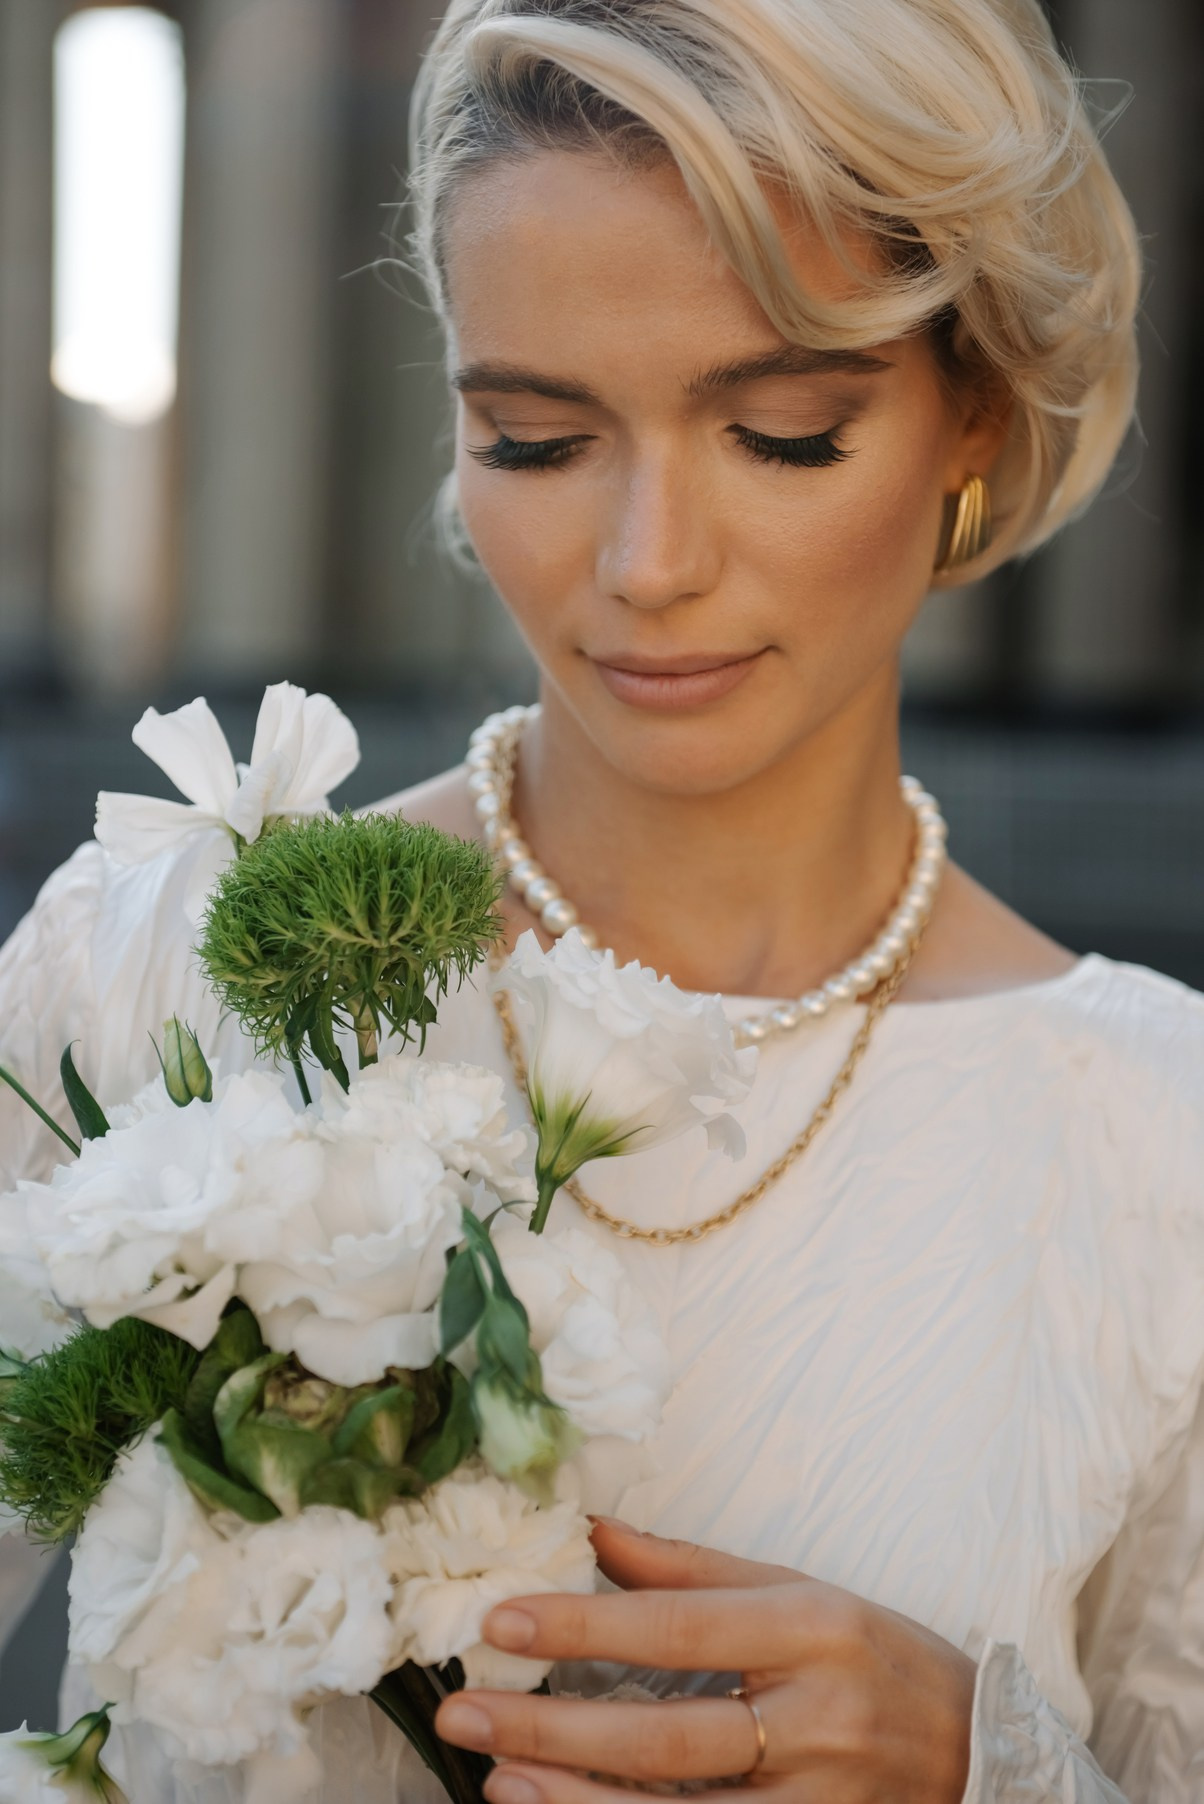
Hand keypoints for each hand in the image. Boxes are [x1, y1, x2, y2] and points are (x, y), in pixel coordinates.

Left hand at [434, 1519, 975, 1803]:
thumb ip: (693, 1568)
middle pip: (666, 1737)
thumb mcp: (800, 1591)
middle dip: (554, 1730)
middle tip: (465, 1715)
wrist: (984, 1754)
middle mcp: (817, 1721)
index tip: (502, 1621)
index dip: (584, 1625)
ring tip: (499, 1782)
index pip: (677, 1627)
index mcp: (812, 1629)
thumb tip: (593, 1529)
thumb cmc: (877, 1658)